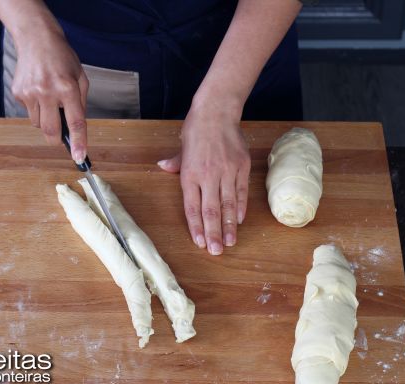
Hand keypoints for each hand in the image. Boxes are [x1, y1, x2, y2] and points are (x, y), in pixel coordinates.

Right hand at [11, 28, 88, 160]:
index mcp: (67, 88)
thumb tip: (76, 128)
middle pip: (50, 131)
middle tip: (61, 137)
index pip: (75, 122)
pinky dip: (36, 108)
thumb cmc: (62, 58)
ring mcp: (30, 93)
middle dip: (57, 139)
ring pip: (38, 124)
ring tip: (50, 99)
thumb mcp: (80, 77)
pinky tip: (38, 90)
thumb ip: (80, 103)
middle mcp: (47, 91)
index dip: (78, 142)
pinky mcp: (18, 92)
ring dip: (46, 119)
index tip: (80, 158)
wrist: (36, 38)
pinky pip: (29, 112)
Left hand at [158, 99, 250, 254]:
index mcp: (190, 174)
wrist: (218, 111)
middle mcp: (208, 175)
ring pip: (228, 205)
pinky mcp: (242, 166)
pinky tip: (240, 221)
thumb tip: (162, 167)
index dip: (196, 227)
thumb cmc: (197, 129)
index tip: (200, 243)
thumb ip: (175, 163)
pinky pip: (242, 192)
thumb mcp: (182, 147)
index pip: (192, 207)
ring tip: (230, 242)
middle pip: (211, 211)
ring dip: (229, 226)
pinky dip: (241, 208)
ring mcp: (227, 171)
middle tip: (217, 251)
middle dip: (214, 233)